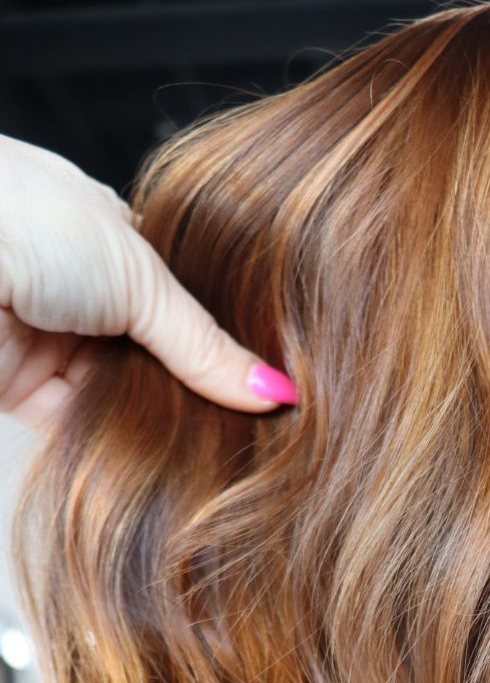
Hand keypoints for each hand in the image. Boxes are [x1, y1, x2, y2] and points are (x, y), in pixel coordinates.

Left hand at [0, 133, 297, 429]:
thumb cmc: (24, 222)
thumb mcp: (136, 275)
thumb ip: (202, 343)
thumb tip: (272, 391)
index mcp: (104, 233)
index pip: (175, 300)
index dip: (216, 341)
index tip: (265, 385)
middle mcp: (75, 286)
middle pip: (151, 353)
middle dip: (191, 388)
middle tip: (254, 429)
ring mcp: (46, 338)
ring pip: (119, 393)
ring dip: (158, 420)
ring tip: (221, 450)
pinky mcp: (16, 388)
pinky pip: (79, 424)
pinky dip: (114, 442)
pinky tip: (164, 460)